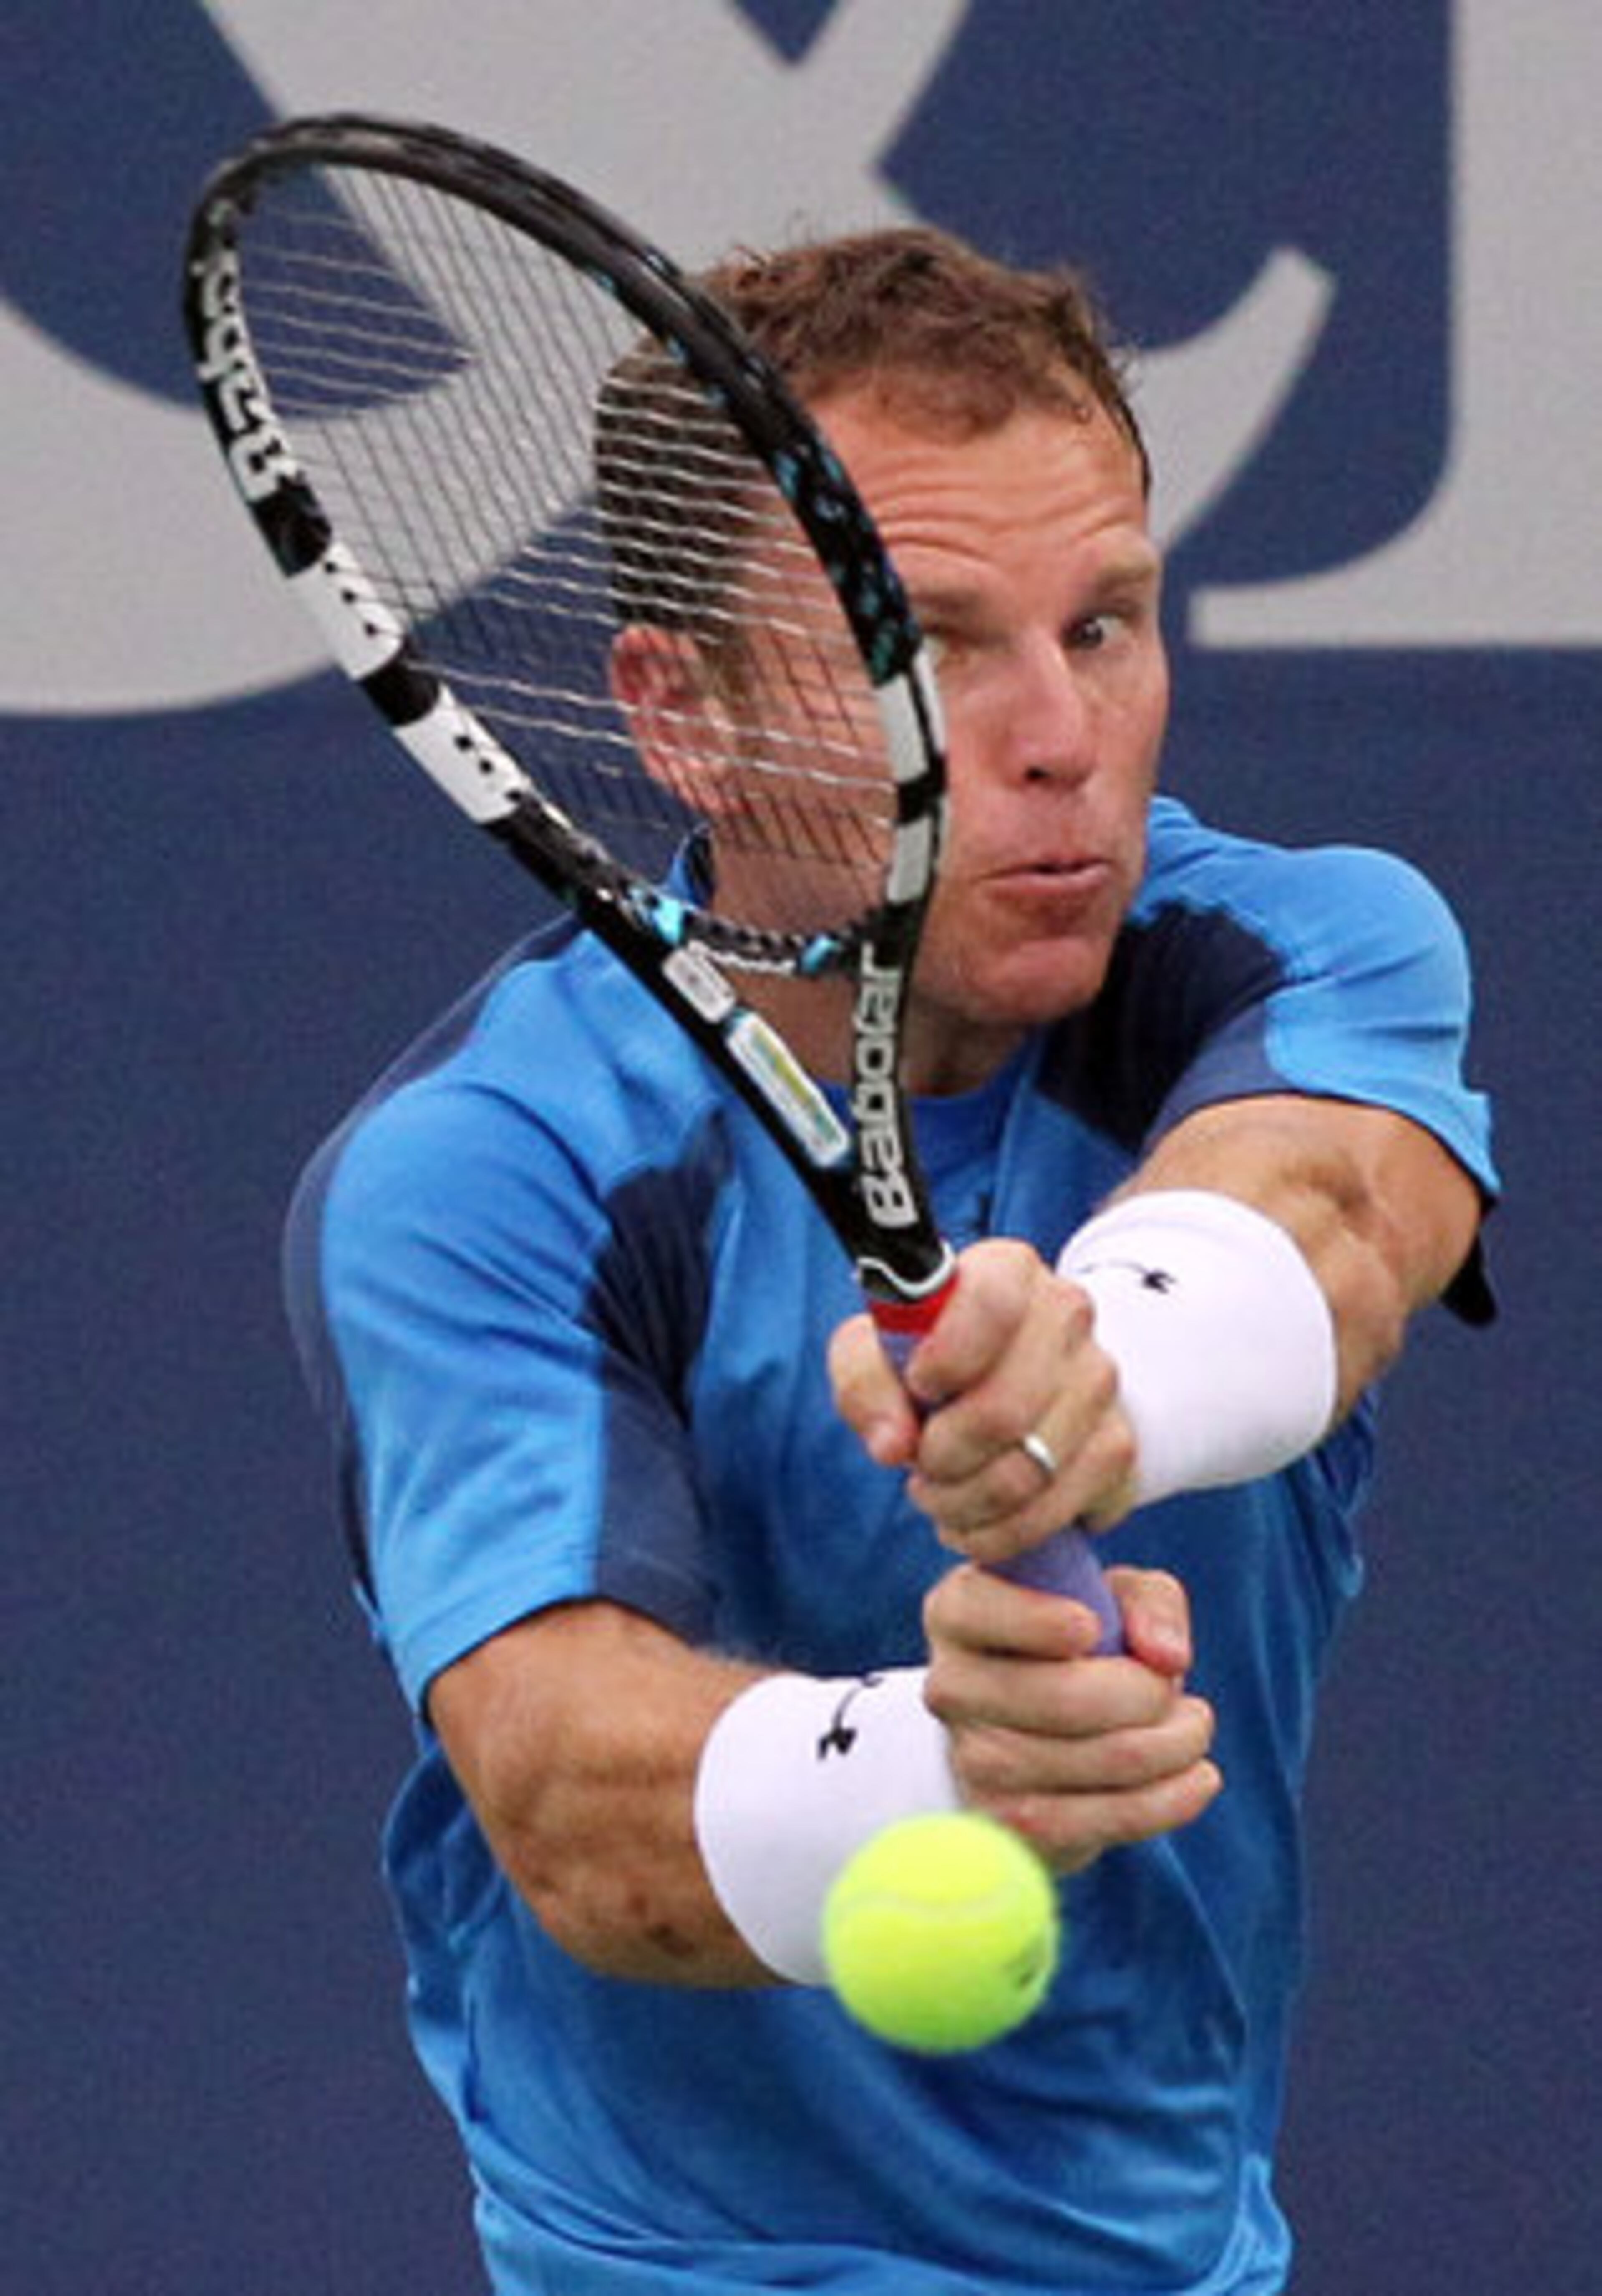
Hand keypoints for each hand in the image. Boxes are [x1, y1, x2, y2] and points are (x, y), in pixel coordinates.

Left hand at [829, 1238, 1138, 1567]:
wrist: (1005, 1383)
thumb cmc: (927, 1359)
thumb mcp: (874, 1352)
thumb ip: (866, 1382)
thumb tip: (893, 1445)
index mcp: (1008, 1270)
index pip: (991, 1303)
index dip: (946, 1359)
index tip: (918, 1387)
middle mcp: (1069, 1315)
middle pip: (1003, 1411)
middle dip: (941, 1459)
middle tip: (919, 1467)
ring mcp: (1101, 1381)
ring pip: (1027, 1473)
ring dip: (964, 1504)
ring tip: (939, 1497)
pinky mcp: (1117, 1445)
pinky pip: (1055, 1511)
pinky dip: (1000, 1533)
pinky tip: (975, 1520)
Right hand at [921, 1561, 1221, 1872]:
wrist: (1042, 1734)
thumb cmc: (1083, 1644)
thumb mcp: (1114, 1597)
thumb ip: (1147, 1603)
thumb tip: (1166, 1658)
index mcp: (958, 1611)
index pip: (979, 1609)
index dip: (1035, 1620)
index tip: (1090, 1627)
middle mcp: (951, 1686)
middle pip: (1062, 1696)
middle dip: (1147, 1693)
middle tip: (1174, 1690)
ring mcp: (973, 1762)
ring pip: (1097, 1759)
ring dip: (1171, 1745)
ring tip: (1191, 1727)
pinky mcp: (1008, 1825)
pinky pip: (1104, 1819)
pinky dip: (1167, 1800)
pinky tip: (1198, 1778)